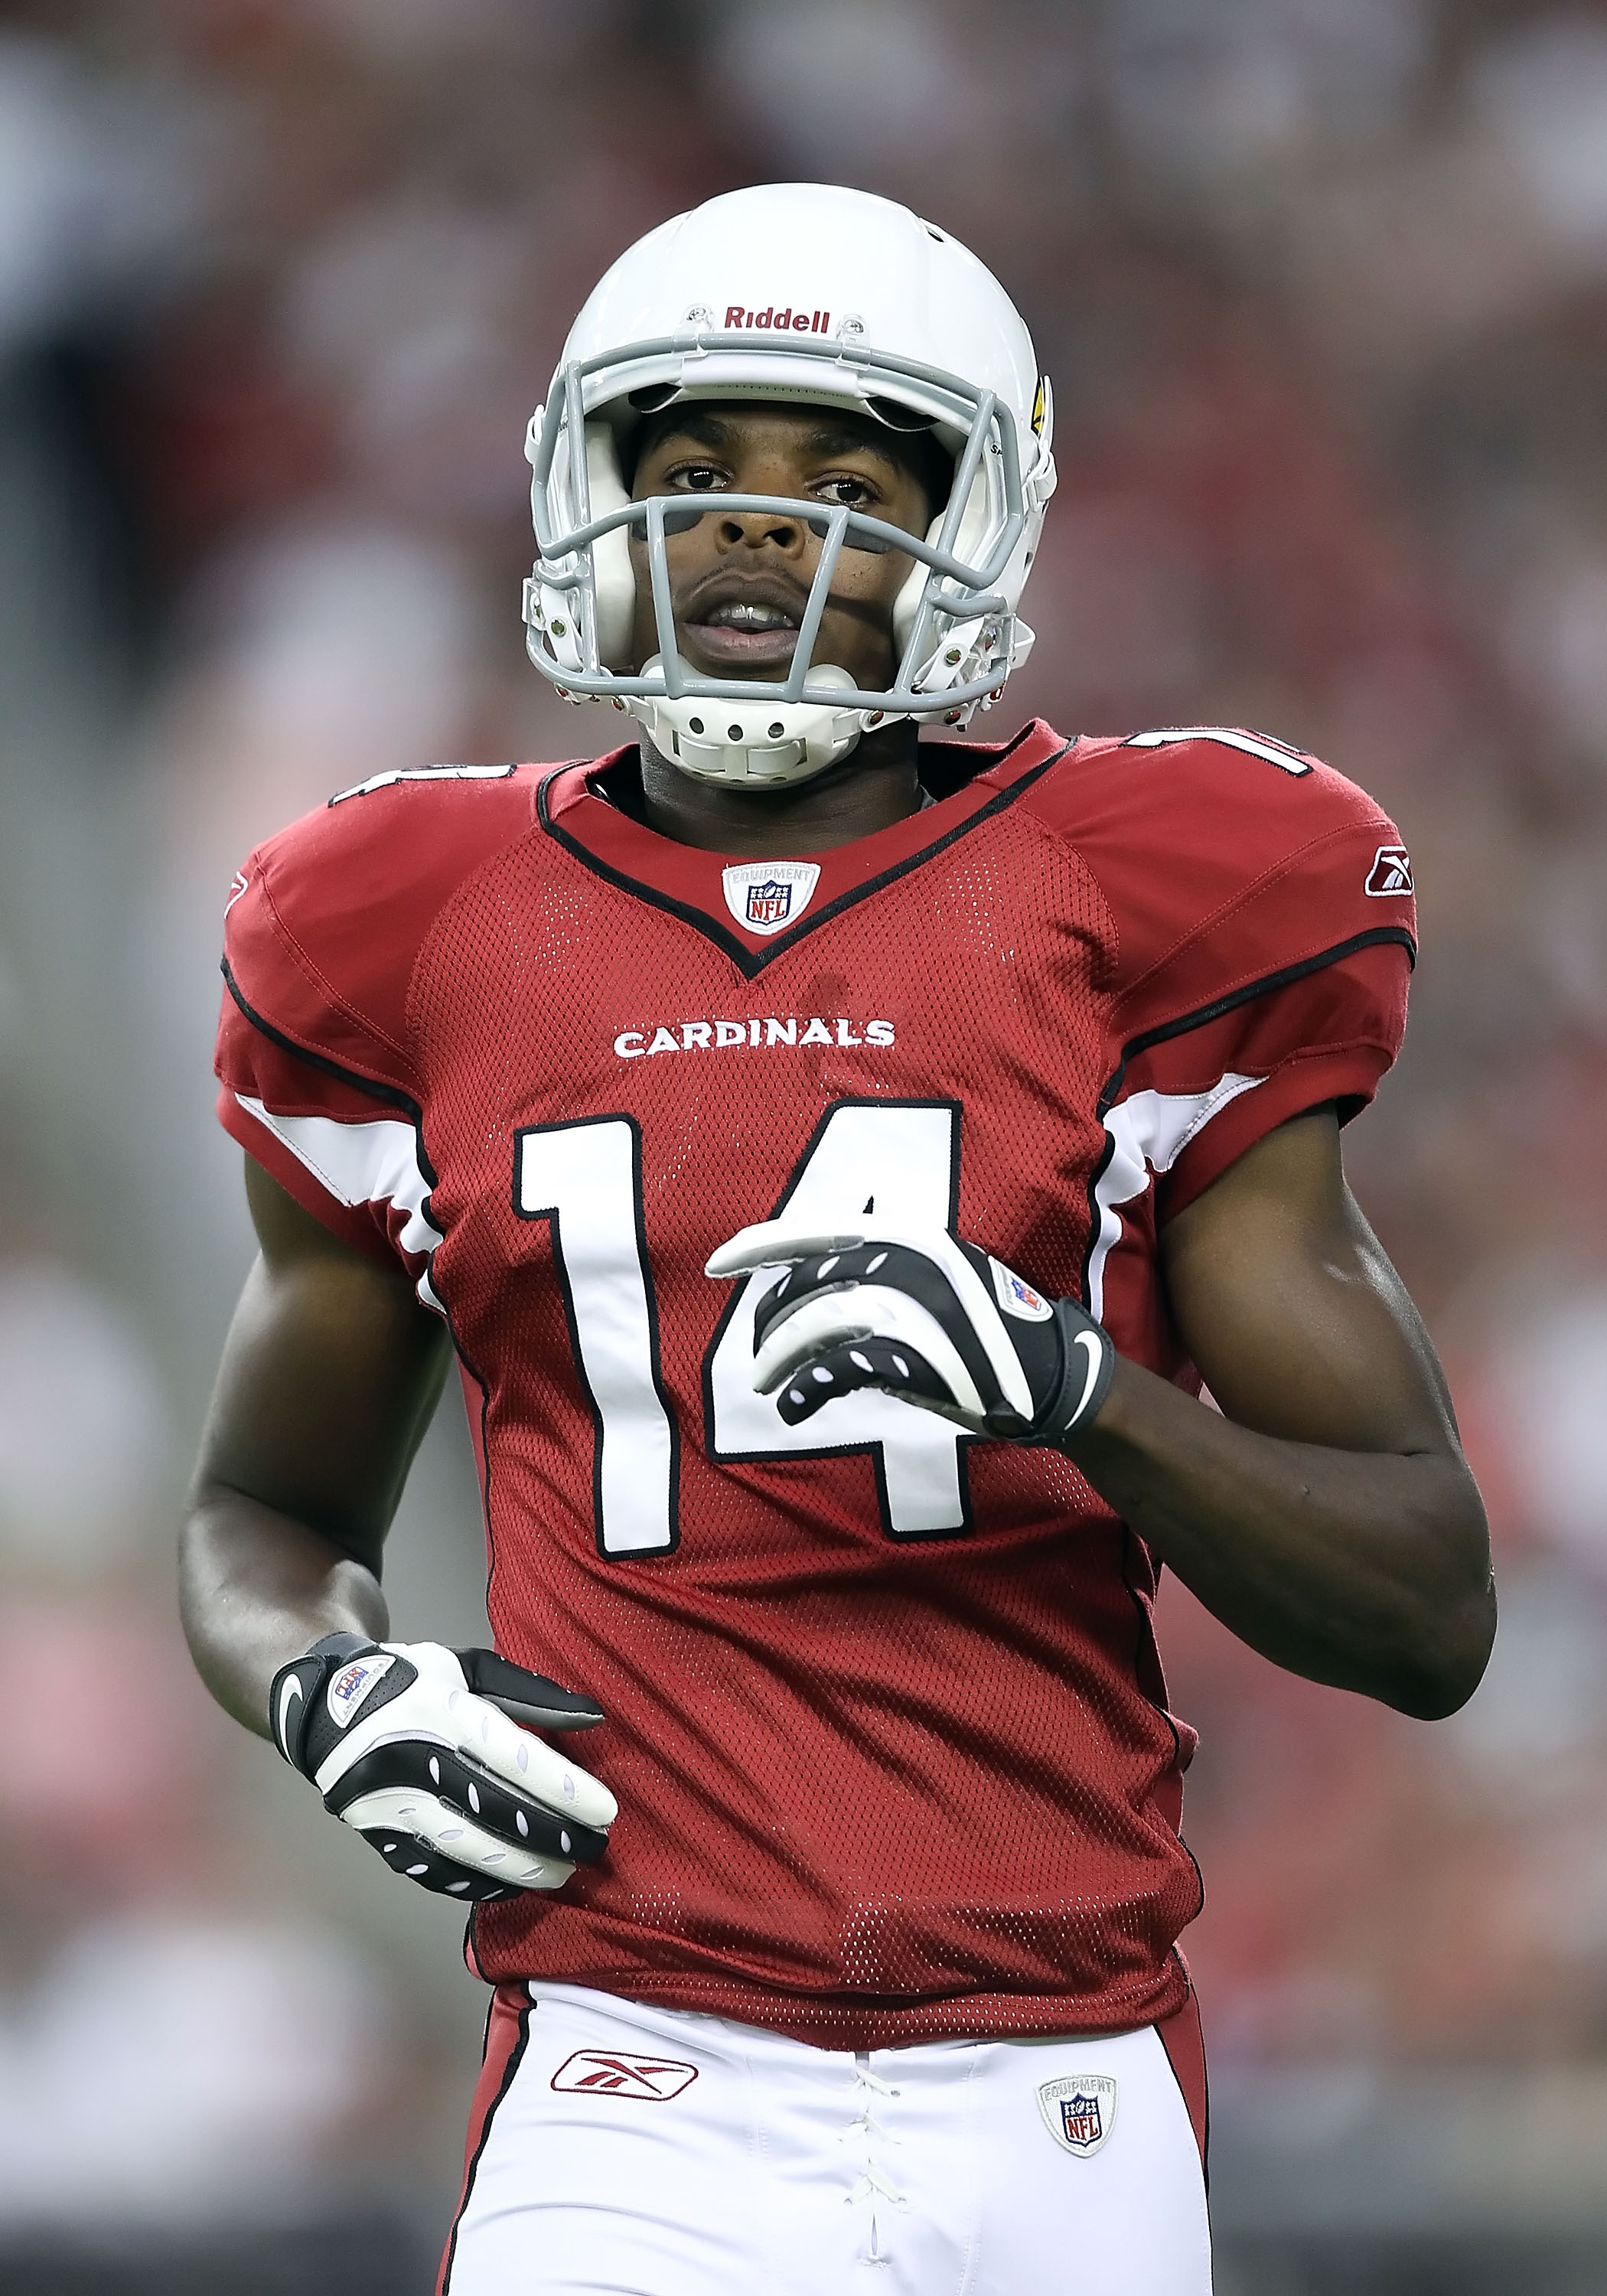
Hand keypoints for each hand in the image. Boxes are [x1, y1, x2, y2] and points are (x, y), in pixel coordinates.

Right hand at [269, 1636, 617, 1900]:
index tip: (604, 1810)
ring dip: (520, 1867)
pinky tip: (509, 1885)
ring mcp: (390, 1803)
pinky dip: (475, 1881)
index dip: (562, 1788)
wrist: (323, 1708)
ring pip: (465, 1847)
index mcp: (438, 1709)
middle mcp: (411, 1758)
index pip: (511, 1756)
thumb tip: (592, 1718)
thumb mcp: (465, 1666)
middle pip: (494, 1809)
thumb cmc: (407, 1680)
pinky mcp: (377, 1834)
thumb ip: (529, 1693)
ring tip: (561, 1872)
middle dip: (551, 1835)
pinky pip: (432, 1868)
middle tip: (593, 1849)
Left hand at [706, 1219, 1114, 1443]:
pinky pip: (838, 1370)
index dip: (759, 1244)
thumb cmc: (992, 1330)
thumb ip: (887, 1271)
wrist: (1056, 1375)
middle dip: (768, 1321)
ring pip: (814, 1325)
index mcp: (910, 1236)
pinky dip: (805, 1389)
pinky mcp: (916, 1359)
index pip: (816, 1230)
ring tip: (765, 1384)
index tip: (716, 1263)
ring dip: (777, 1358)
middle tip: (755, 1354)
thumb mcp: (944, 1277)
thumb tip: (815, 1291)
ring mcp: (912, 1309)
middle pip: (807, 1284)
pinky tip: (794, 1406)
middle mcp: (907, 1263)